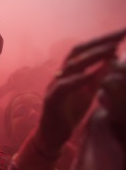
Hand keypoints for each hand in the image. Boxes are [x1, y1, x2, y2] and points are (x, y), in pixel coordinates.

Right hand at [35, 28, 125, 153]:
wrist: (52, 136)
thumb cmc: (69, 114)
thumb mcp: (88, 92)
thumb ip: (98, 77)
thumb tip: (114, 58)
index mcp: (69, 72)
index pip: (85, 50)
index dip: (103, 40)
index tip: (123, 33)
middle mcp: (60, 75)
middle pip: (77, 51)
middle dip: (100, 41)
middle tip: (121, 34)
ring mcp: (53, 86)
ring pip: (71, 65)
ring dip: (92, 56)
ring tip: (112, 49)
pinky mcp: (51, 100)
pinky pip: (63, 86)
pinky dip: (79, 79)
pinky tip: (93, 74)